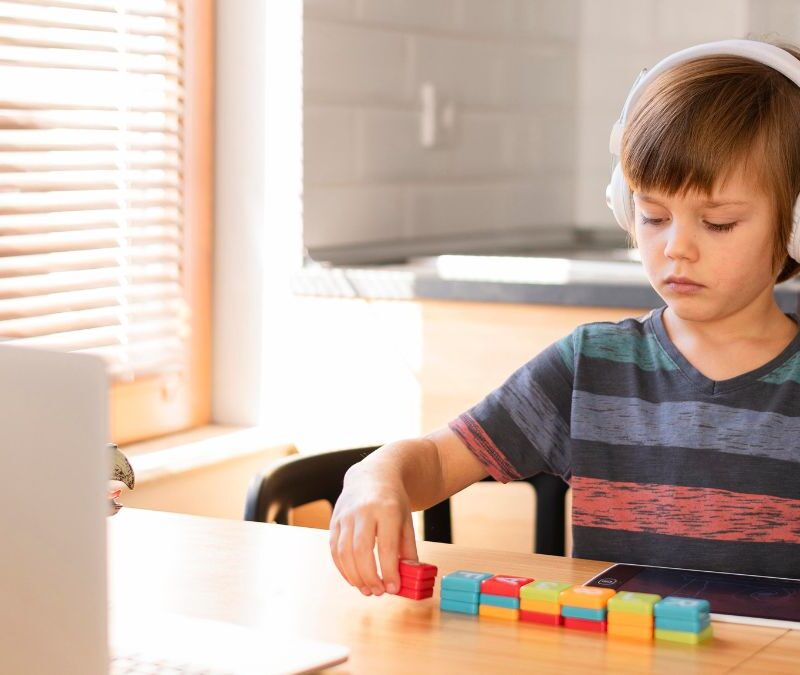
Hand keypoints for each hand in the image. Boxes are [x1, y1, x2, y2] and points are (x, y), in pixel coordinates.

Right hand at [329, 465, 417, 596]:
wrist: (373, 476)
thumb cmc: (393, 502)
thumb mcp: (407, 521)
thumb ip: (408, 549)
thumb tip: (408, 577)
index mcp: (387, 509)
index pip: (386, 546)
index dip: (389, 570)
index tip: (393, 588)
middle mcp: (363, 511)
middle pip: (360, 550)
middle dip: (369, 576)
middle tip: (378, 592)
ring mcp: (346, 515)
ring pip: (343, 552)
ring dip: (354, 576)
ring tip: (366, 589)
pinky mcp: (334, 520)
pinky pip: (334, 549)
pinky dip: (342, 568)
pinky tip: (353, 578)